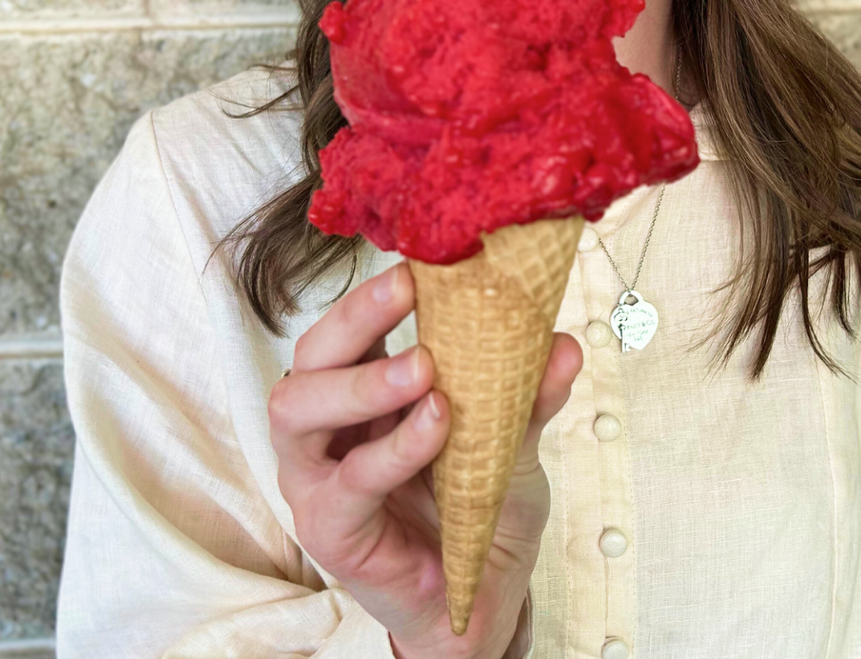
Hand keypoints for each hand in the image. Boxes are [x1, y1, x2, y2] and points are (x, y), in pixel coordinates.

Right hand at [268, 262, 581, 658]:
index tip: (418, 262)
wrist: (481, 598)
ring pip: (298, 409)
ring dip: (361, 381)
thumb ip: (529, 397)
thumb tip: (562, 344)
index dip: (373, 292)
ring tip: (423, 369)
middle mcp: (328, 426)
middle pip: (309, 356)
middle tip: (407, 292)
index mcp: (363, 389)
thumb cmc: (479, 506)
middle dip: (355, 317)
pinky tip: (435, 425)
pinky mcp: (328, 528)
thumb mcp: (513, 442)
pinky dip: (392, 447)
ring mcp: (318, 477)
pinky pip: (348, 481)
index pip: (348, 326)